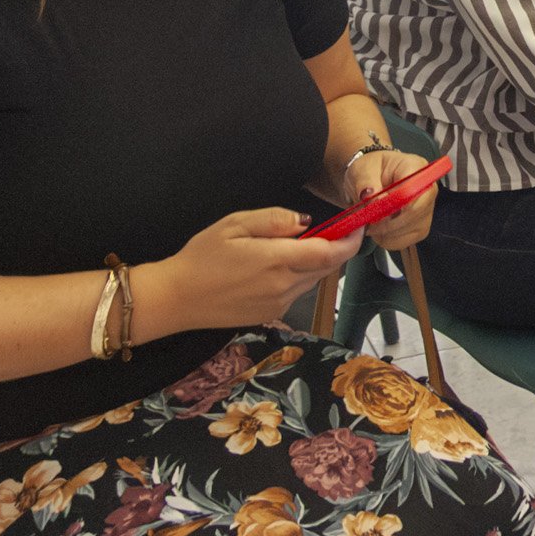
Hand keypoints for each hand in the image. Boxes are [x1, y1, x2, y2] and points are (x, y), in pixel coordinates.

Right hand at [140, 208, 359, 338]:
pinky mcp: (271, 315)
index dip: (350, 240)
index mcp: (277, 261)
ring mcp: (278, 304)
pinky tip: (278, 267)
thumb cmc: (201, 257)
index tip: (359, 225)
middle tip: (335, 229)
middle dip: (337, 248)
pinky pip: (297, 292)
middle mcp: (284, 287)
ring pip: (313, 280)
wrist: (175, 300)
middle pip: (326, 267)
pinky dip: (300, 277)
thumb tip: (306, 223)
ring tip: (300, 246)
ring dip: (317, 263)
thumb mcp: (235, 224)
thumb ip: (275, 220)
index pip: (330, 252)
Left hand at [344, 150, 439, 251]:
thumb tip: (373, 197)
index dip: (394, 206)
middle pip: (415, 213)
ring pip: (411, 231)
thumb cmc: (369, 170)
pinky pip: (407, 241)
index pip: (414, 191)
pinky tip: (379, 231)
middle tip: (367, 222)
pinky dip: (388, 241)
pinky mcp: (420, 226)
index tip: (374, 212)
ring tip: (371, 224)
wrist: (369, 179)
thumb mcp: (361, 170)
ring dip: (386, 233)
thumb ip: (366, 182)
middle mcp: (427, 188)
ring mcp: (426, 209)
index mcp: (415, 168)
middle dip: (388, 223)